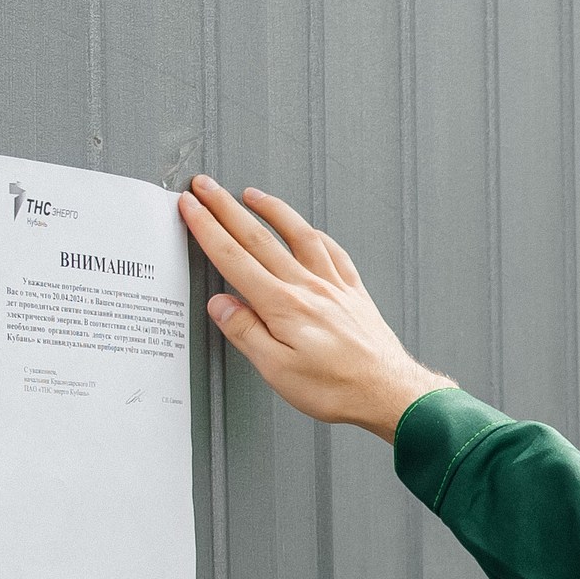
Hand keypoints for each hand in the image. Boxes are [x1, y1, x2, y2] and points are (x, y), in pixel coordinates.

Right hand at [177, 175, 453, 442]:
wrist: (389, 392)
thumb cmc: (337, 388)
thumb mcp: (277, 370)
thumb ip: (245, 331)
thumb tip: (220, 304)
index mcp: (283, 305)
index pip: (234, 257)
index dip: (207, 228)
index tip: (190, 207)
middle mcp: (308, 287)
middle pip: (259, 237)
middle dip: (226, 207)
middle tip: (206, 186)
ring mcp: (334, 286)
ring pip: (299, 235)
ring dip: (272, 210)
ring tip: (251, 194)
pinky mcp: (355, 293)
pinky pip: (334, 252)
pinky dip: (317, 235)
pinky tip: (310, 230)